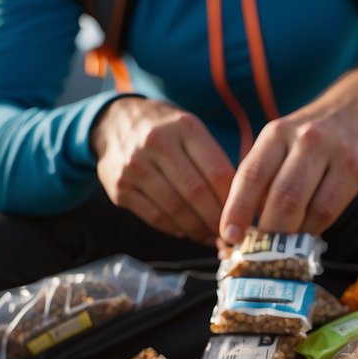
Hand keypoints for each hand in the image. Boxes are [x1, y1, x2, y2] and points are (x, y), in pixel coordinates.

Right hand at [91, 97, 234, 243]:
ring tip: (210, 236)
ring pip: (175, 209)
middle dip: (216, 220)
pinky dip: (174, 229)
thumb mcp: (190, 130)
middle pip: (196, 192)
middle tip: (228, 234)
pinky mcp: (120, 187)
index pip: (217, 171)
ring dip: (197, 229)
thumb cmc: (166, 131)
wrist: (114, 122)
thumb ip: (213, 160)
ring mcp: (135, 166)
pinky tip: (186, 231)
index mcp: (184, 126)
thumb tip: (242, 205)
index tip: (243, 217)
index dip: (233, 201)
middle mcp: (157, 143)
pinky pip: (154, 217)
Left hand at [219, 65, 357, 243]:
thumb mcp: (284, 139)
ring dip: (290, 236)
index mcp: (277, 132)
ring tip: (281, 249)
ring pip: (306, 208)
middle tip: (258, 253)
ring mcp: (334, 154)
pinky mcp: (357, 170)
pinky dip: (313, 230)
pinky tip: (306, 235)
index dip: (237, 208)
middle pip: (280, 197)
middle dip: (267, 232)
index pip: (251, 174)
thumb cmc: (315, 132)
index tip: (229, 236)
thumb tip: (244, 223)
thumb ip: (265, 174)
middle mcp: (305, 139)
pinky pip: (329, 210)